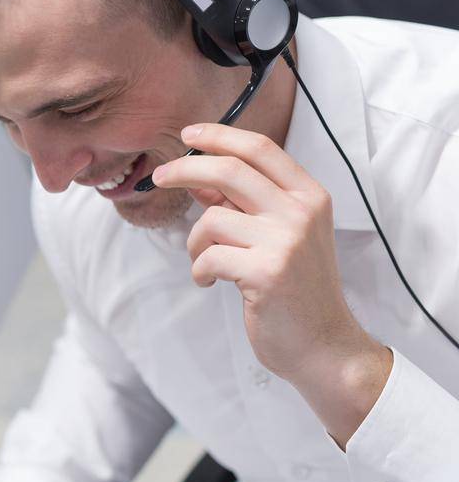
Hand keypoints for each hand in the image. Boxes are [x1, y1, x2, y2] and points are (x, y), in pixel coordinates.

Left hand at [152, 123, 391, 444]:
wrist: (324, 346)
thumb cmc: (295, 289)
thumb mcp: (279, 235)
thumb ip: (245, 204)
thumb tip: (198, 176)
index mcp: (309, 195)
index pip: (259, 148)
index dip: (219, 136)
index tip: (188, 135)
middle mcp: (302, 212)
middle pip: (229, 170)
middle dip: (184, 170)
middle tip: (158, 179)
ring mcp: (287, 241)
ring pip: (211, 218)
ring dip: (194, 242)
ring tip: (206, 264)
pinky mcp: (267, 272)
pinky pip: (208, 257)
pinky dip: (199, 271)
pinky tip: (212, 284)